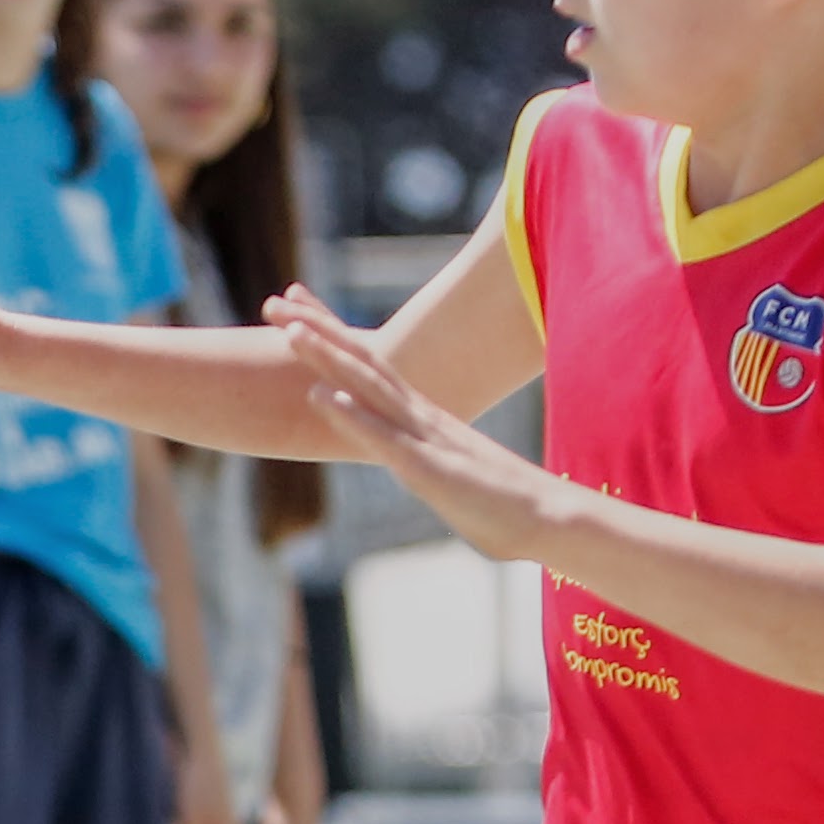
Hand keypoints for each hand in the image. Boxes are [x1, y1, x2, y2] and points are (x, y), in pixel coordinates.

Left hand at [280, 308, 557, 561]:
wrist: (548, 521)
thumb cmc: (498, 506)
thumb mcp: (445, 478)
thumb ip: (422, 465)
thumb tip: (412, 467)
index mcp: (421, 419)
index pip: (369, 367)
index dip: (332, 337)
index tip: (298, 308)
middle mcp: (420, 417)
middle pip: (362, 363)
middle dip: (317, 331)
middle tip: (275, 302)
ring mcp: (424, 438)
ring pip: (369, 389)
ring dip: (329, 359)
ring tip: (290, 331)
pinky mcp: (430, 468)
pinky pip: (385, 438)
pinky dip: (352, 414)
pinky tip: (320, 394)